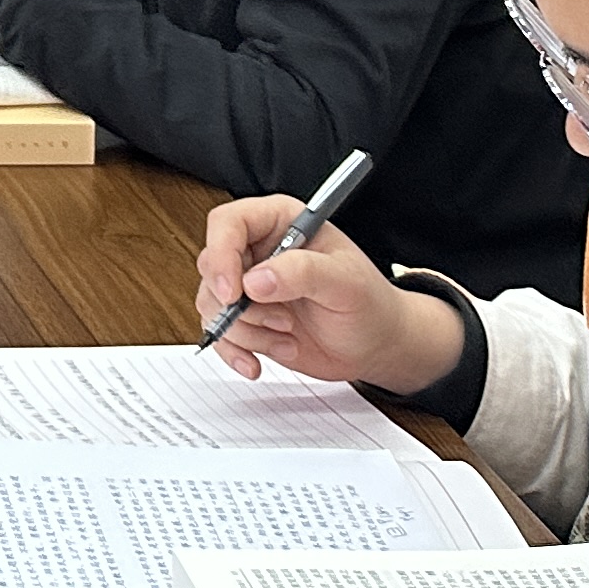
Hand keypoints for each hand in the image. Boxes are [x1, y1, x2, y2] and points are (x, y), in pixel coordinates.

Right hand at [190, 197, 462, 391]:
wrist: (376, 345)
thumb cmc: (369, 304)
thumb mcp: (346, 282)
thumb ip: (303, 272)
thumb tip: (255, 280)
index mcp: (279, 223)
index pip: (229, 223)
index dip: (222, 253)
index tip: (234, 291)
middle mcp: (257, 252)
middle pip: (212, 265)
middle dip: (238, 303)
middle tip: (278, 321)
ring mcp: (248, 287)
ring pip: (212, 304)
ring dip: (248, 331)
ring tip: (288, 336)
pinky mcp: (246, 320)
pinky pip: (219, 334)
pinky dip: (235, 352)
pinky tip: (257, 363)